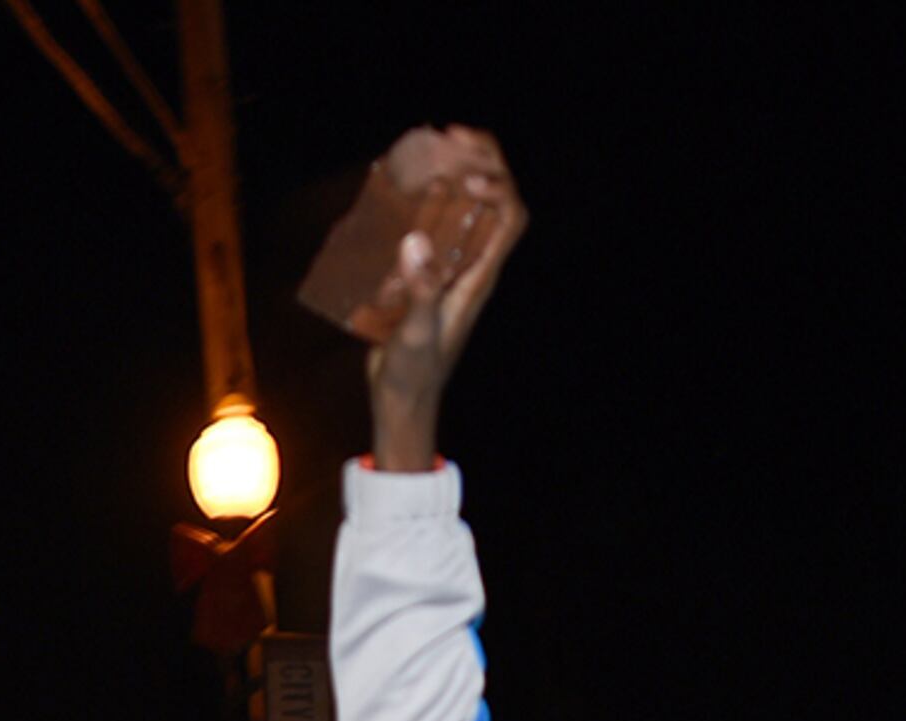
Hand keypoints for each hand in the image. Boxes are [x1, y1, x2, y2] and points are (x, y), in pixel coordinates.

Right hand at [366, 129, 527, 472]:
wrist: (402, 400)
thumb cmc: (416, 372)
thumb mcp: (417, 332)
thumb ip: (420, 289)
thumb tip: (415, 240)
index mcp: (480, 276)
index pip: (510, 215)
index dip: (497, 182)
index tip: (463, 170)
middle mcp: (472, 265)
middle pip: (493, 200)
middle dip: (479, 161)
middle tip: (446, 136)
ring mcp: (449, 267)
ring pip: (464, 208)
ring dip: (452, 174)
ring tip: (425, 150)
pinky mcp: (425, 273)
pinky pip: (433, 226)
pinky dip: (422, 199)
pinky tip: (395, 188)